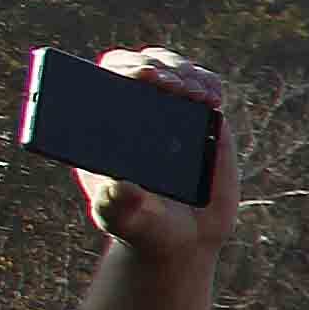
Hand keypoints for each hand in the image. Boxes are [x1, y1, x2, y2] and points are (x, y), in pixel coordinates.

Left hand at [64, 50, 234, 309]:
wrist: (176, 240)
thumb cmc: (143, 230)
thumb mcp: (131, 223)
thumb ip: (124, 207)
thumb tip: (122, 190)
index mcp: (98, 130)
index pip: (95, 86)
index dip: (109, 77)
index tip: (130, 85)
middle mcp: (128, 113)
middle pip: (132, 69)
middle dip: (151, 71)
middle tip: (162, 87)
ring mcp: (165, 112)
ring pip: (173, 72)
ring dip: (185, 76)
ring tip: (197, 97)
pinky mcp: (202, 119)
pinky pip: (205, 88)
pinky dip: (209, 88)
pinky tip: (213, 102)